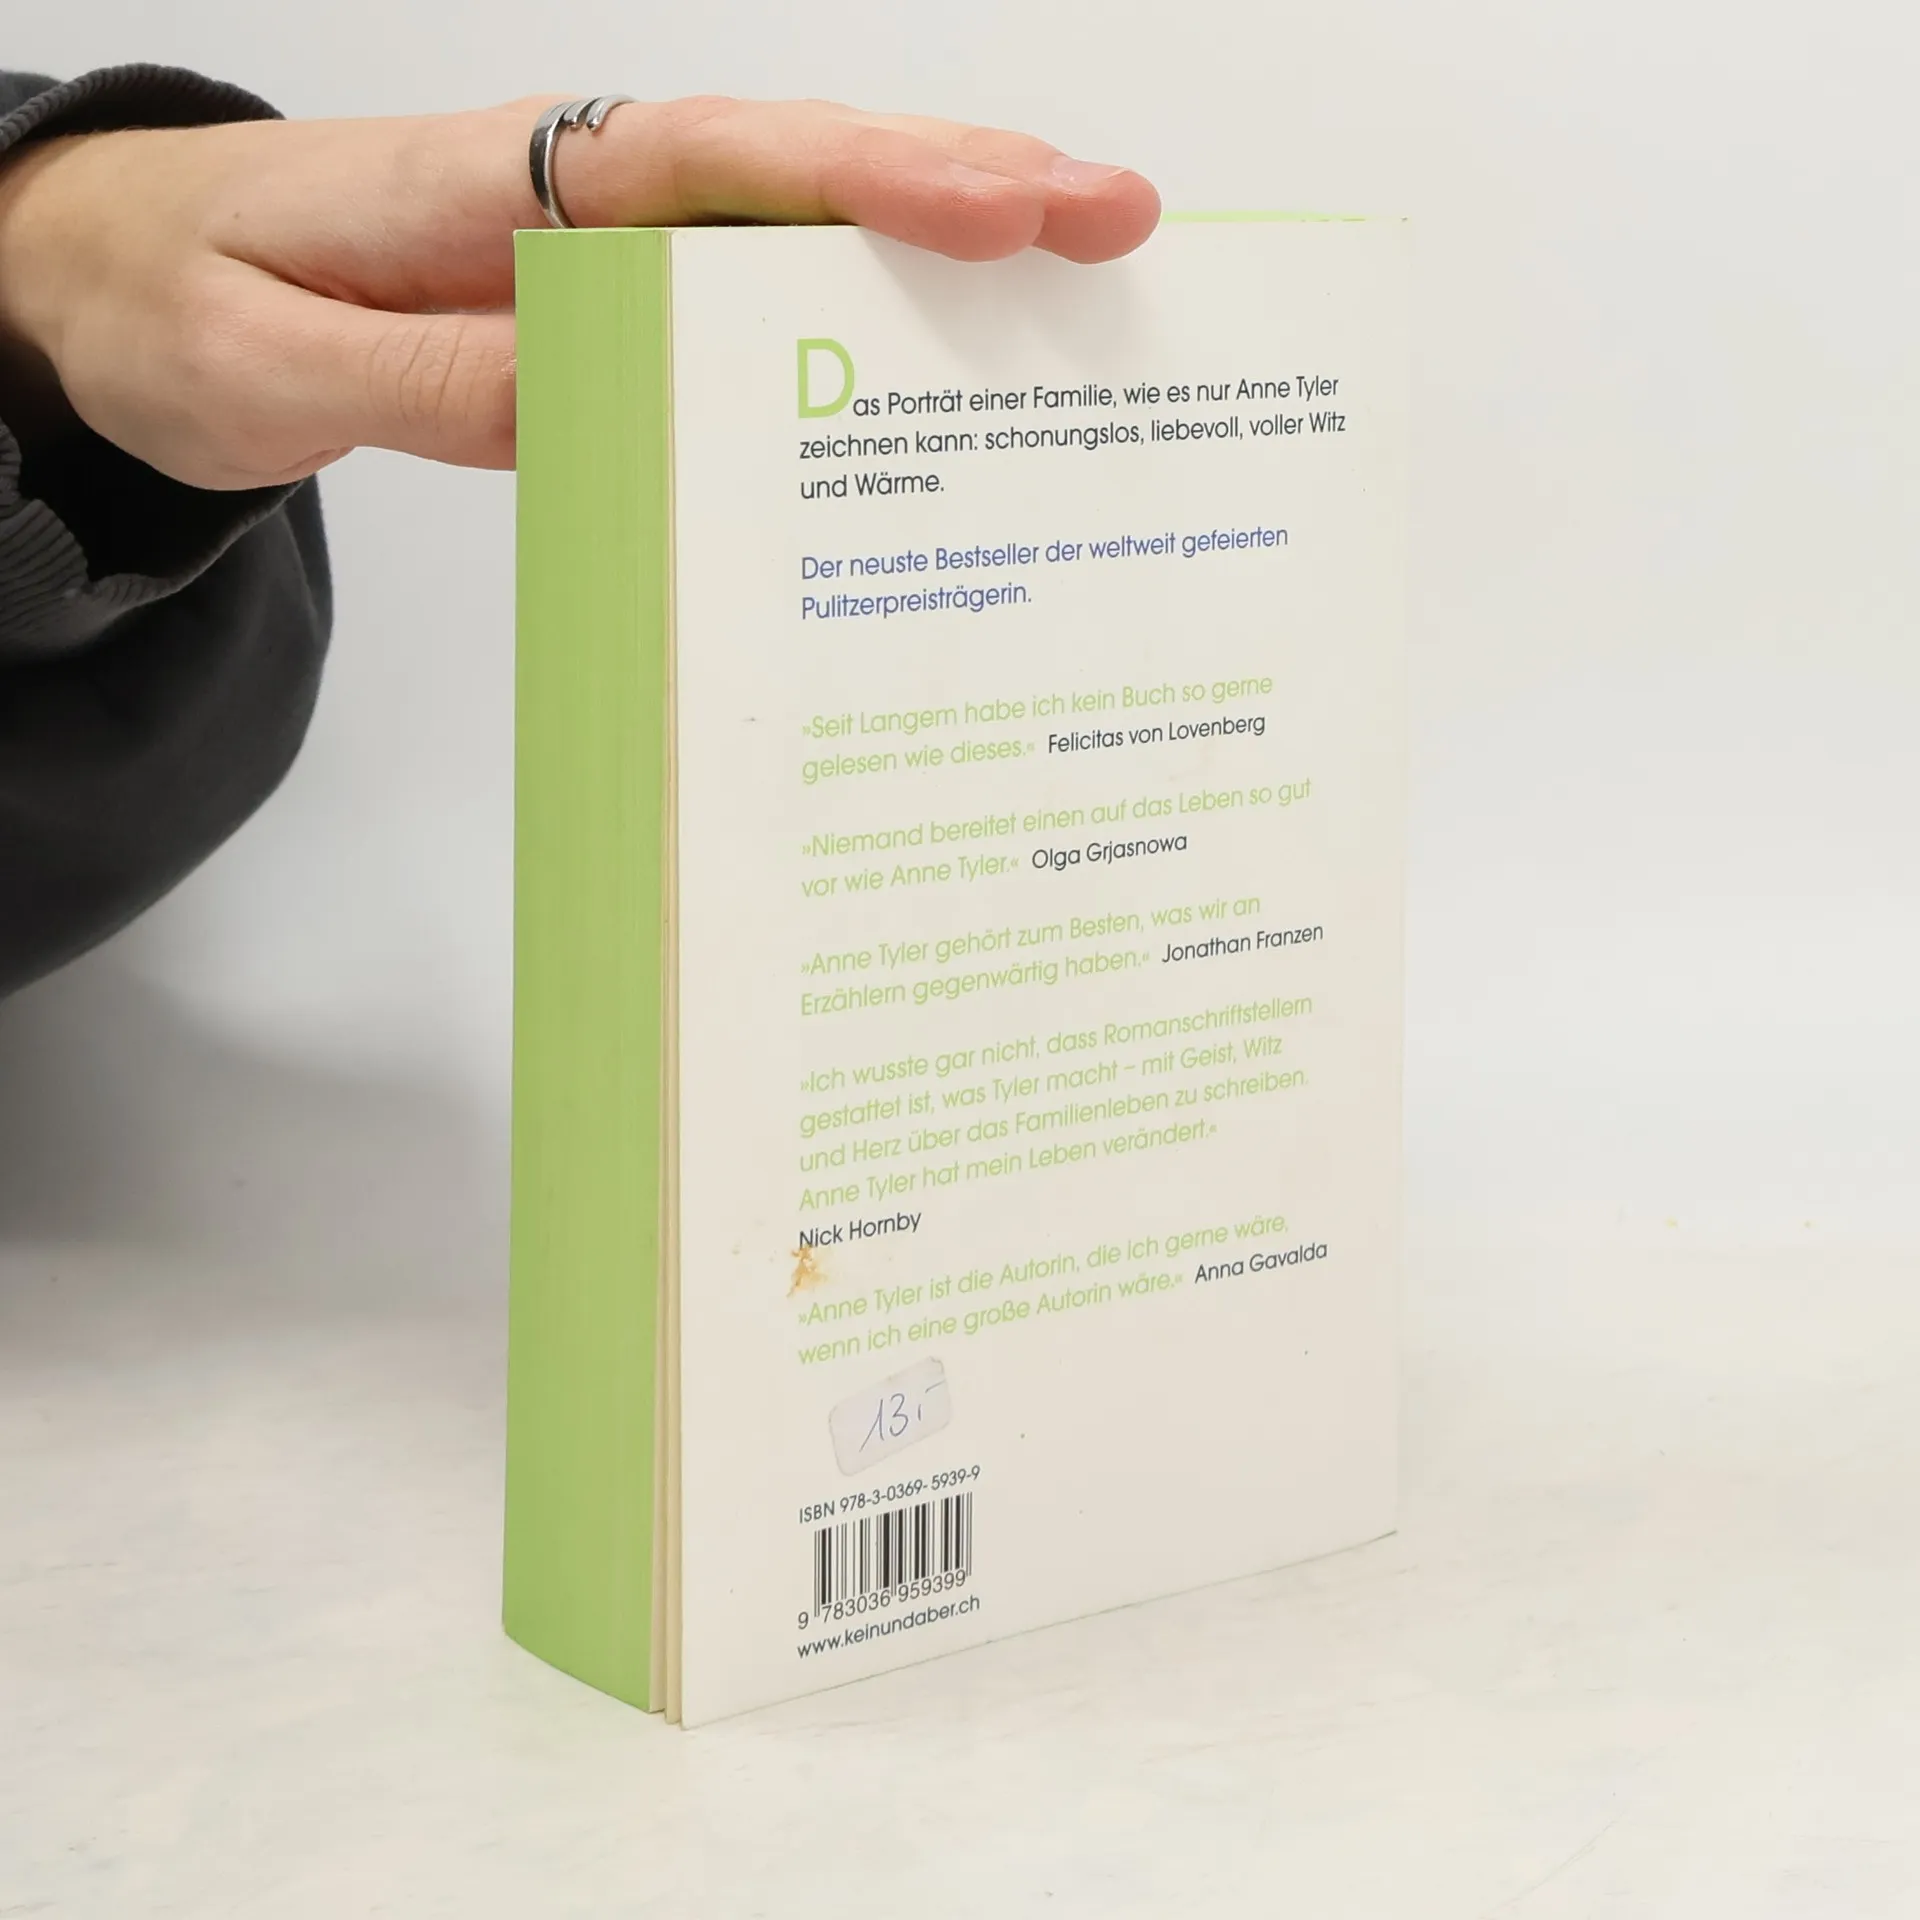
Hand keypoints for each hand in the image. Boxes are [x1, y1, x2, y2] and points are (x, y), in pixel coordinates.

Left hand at [0, 96, 1158, 490]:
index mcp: (505, 187)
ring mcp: (601, 261)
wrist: (115, 293)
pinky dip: (850, 332)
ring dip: (939, 261)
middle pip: (797, 180)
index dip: (866, 180)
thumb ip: (437, 379)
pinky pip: (746, 317)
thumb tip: (603, 403)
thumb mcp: (274, 364)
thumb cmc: (178, 304)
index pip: (713, 165)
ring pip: (796, 241)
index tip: (1000, 208)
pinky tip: (936, 371)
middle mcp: (578, 203)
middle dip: (965, 197)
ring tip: (1081, 282)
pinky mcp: (601, 320)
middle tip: (1116, 222)